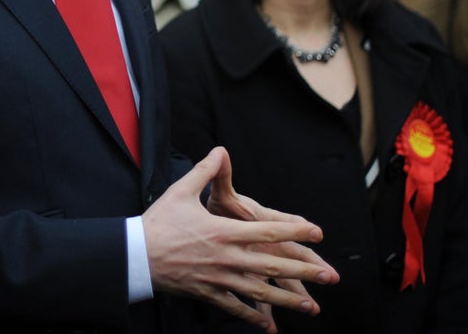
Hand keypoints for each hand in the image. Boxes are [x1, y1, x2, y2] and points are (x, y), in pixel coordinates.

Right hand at [143, 147, 338, 332]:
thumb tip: (220, 150)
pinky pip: (236, 308)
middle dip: (304, 272)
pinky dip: (254, 317)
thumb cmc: (159, 222)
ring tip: (311, 306)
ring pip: (260, 292)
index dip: (295, 231)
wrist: (137, 255)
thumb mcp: (181, 191)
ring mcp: (219, 279)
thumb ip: (205, 172)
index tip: (316, 232)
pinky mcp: (209, 293)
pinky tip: (269, 326)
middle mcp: (227, 257)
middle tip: (329, 277)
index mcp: (223, 231)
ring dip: (288, 300)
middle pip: (273, 266)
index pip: (267, 230)